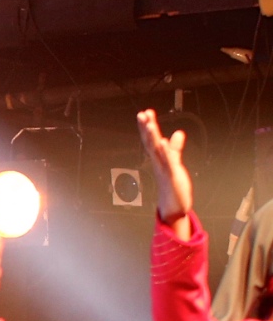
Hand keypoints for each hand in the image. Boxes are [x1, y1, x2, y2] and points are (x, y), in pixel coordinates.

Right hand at [138, 109, 193, 226]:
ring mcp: (164, 169)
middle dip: (146, 128)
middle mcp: (158, 163)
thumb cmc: (173, 186)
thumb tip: (178, 133)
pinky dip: (165, 153)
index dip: (147, 126)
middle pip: (151, 143)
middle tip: (142, 114)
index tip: (145, 113)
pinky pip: (167, 163)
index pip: (151, 140)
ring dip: (153, 138)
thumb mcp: (175, 163)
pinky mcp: (172, 176)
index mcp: (159, 159)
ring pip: (157, 151)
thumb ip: (175, 148)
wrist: (174, 207)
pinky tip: (162, 143)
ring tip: (150, 124)